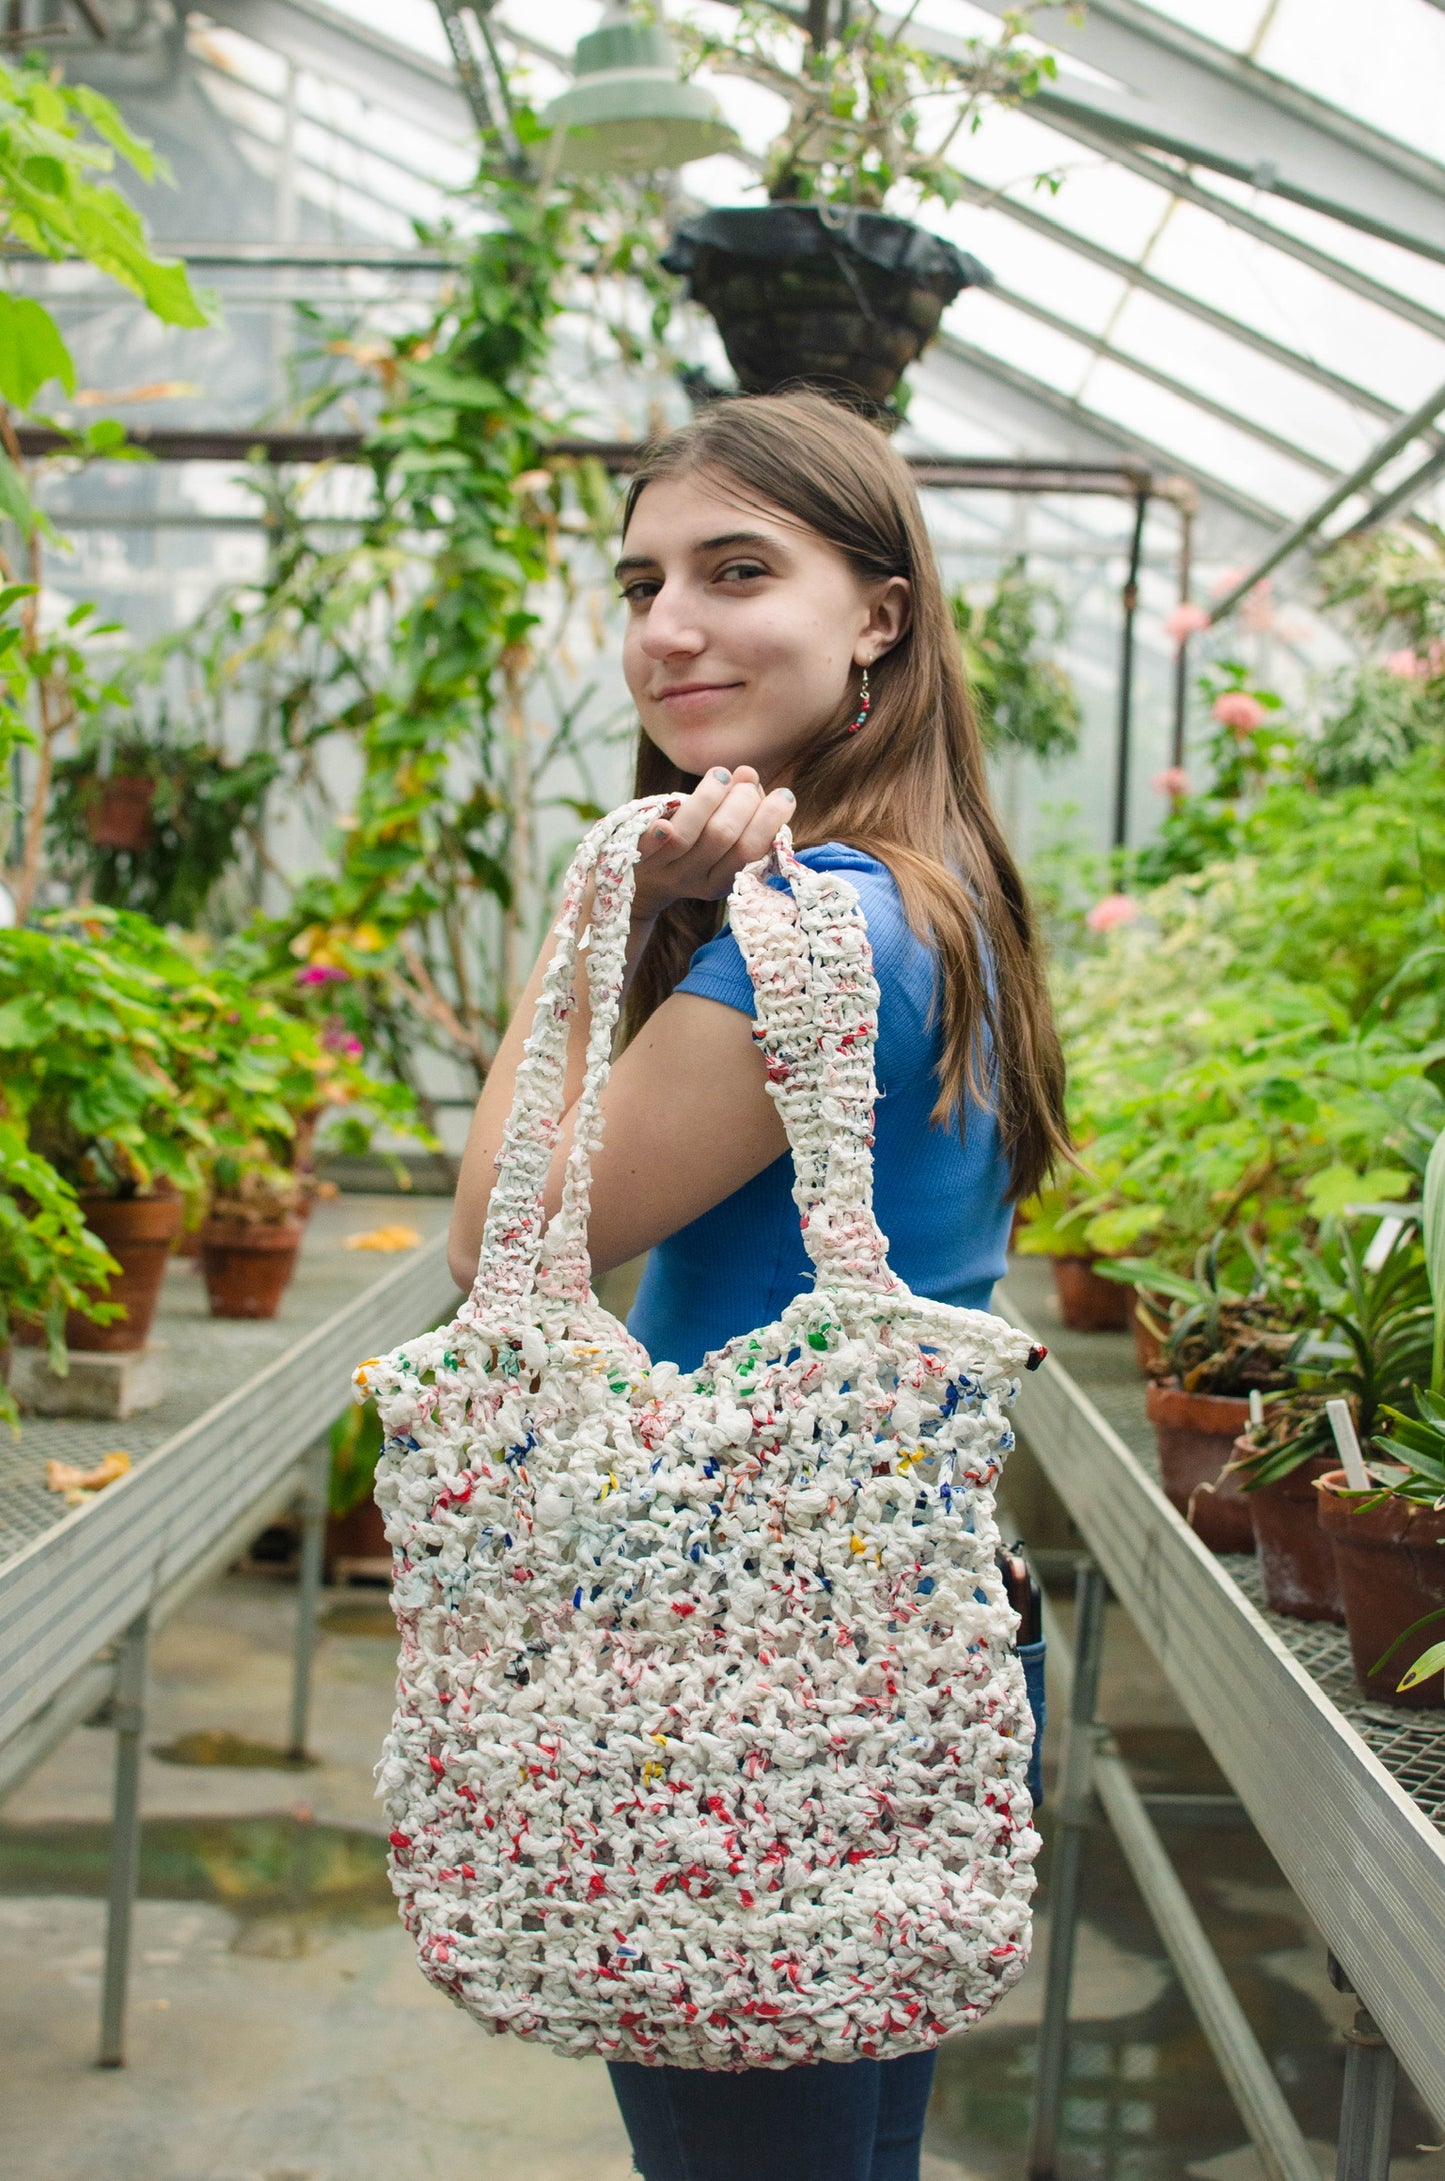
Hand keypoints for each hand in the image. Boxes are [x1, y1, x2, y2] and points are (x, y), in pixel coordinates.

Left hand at [630, 766, 794, 923]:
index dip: (770, 820)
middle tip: (746, 782)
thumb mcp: (718, 839)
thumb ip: (739, 809)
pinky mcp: (636, 856)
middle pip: (723, 837)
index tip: (784, 795)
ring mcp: (664, 867)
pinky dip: (658, 832)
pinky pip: (647, 844)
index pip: (752, 851)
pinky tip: (669, 814)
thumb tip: (748, 775)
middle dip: (742, 802)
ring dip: (708, 797)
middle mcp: (694, 878)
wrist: (640, 881)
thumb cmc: (690, 850)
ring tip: (721, 775)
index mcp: (722, 880)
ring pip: (689, 834)